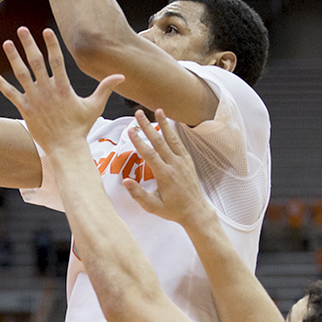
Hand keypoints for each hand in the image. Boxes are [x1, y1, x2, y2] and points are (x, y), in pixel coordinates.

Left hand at [0, 26, 122, 153]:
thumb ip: (106, 88)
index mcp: (63, 88)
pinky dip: (1, 83)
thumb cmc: (81, 128)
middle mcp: (47, 91)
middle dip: (29, 44)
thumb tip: (121, 76)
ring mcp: (35, 100)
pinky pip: (11, 94)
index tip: (46, 30)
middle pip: (36, 62)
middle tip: (22, 29)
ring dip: (14, 58)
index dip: (51, 44)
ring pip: (21, 75)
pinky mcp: (25, 110)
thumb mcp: (95, 106)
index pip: (57, 61)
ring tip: (7, 43)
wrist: (66, 148)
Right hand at [123, 109, 208, 226]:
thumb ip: (138, 194)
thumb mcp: (152, 206)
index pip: (149, 154)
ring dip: (164, 124)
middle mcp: (174, 165)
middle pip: (159, 141)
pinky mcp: (188, 161)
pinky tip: (170, 123)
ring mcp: (183, 162)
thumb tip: (125, 181)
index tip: (130, 130)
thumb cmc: (173, 210)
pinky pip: (180, 143)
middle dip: (147, 126)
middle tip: (138, 114)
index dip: (139, 141)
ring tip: (158, 110)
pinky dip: (174, 132)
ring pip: (171, 139)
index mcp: (165, 175)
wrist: (195, 211)